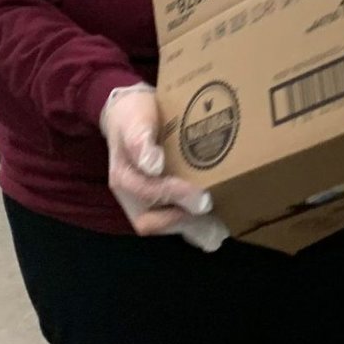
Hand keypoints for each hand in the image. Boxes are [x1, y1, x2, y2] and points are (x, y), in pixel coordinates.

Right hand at [100, 84, 227, 251]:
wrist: (129, 113)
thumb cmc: (134, 117)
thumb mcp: (135, 122)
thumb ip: (140, 141)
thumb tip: (153, 164)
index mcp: (124, 177)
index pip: (147, 194)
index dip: (176, 197)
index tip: (204, 197)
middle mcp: (131, 195)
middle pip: (152, 223)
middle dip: (184, 223)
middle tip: (216, 225)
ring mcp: (144, 200)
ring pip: (162, 224)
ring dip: (190, 228)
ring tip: (219, 230)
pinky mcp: (158, 199)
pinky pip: (172, 217)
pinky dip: (192, 223)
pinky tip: (215, 223)